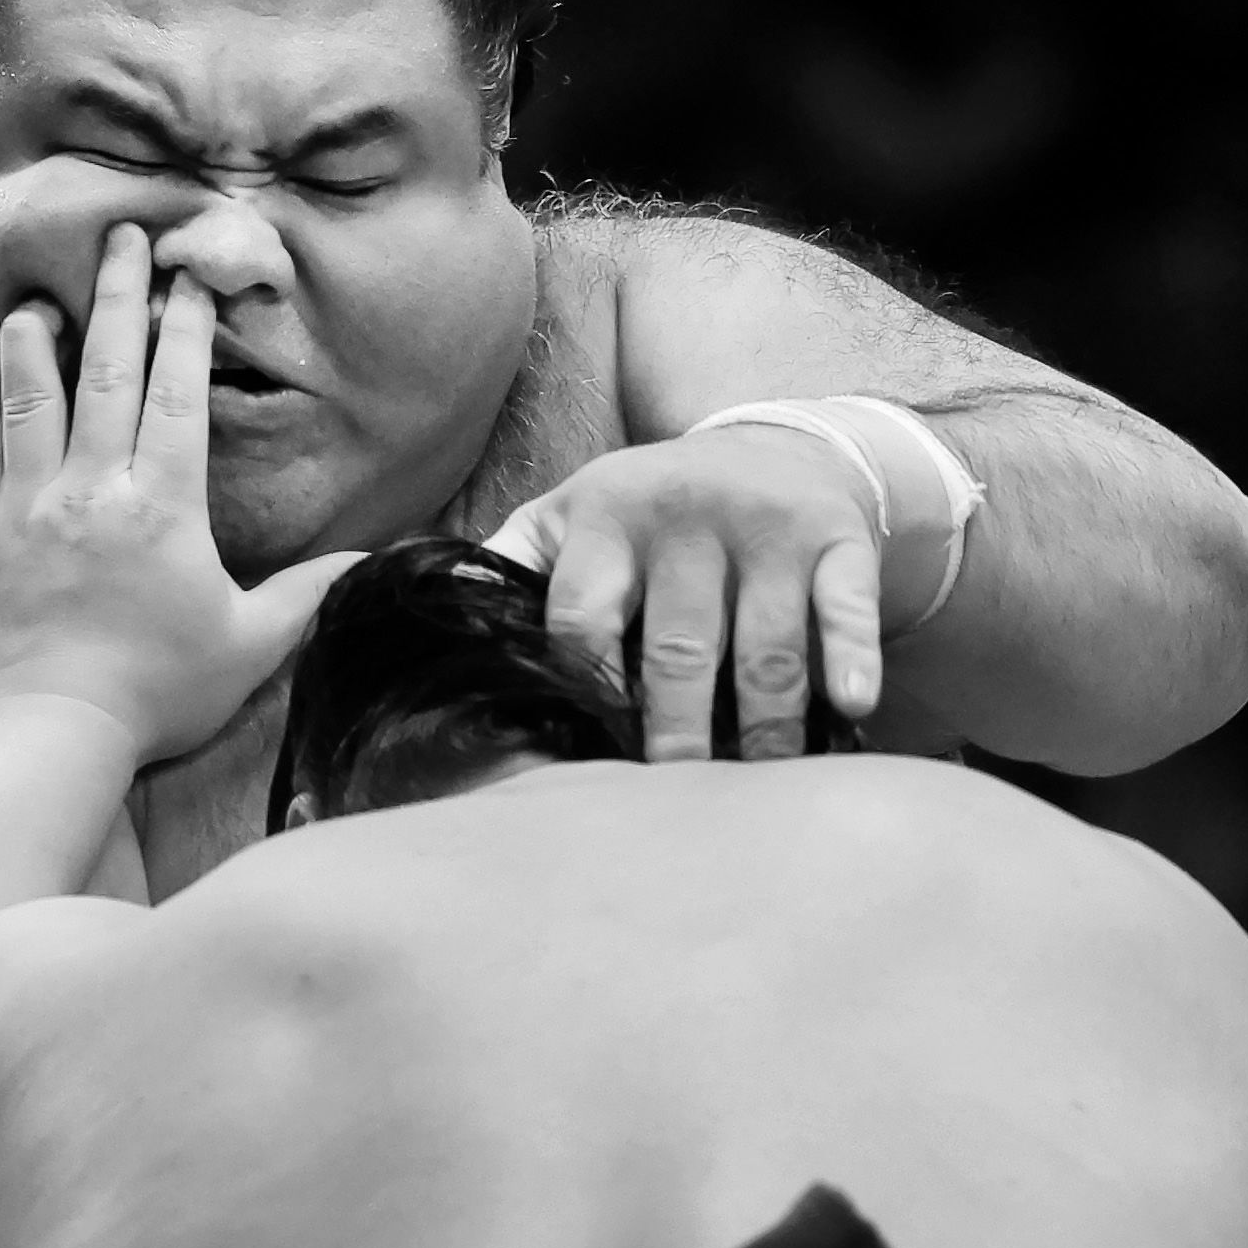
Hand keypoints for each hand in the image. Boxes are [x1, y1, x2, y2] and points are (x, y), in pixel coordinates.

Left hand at [0, 226, 359, 761]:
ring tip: (35, 299)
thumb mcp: (250, 647)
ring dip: (32, 342)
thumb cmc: (155, 695)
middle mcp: (92, 487)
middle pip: (104, 370)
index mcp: (164, 504)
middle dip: (114, 296)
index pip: (178, 393)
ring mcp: (26, 507)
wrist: (45, 732)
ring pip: (28, 399)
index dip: (186, 327)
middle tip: (119, 238)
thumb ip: (308, 595)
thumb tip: (375, 560)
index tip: (189, 274)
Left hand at [485, 424, 886, 761]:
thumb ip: (505, 568)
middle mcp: (681, 516)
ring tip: (756, 787)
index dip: (584, 692)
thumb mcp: (568, 521)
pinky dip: (851, 656)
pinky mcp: (834, 539)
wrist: (771, 450)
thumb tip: (395, 606)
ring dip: (763, 727)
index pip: (581, 619)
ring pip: (764, 647)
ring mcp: (763, 527)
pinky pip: (846, 605)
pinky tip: (850, 705)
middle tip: (673, 797)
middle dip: (674, 731)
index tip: (587, 759)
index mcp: (601, 520)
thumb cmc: (646, 516)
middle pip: (677, 649)